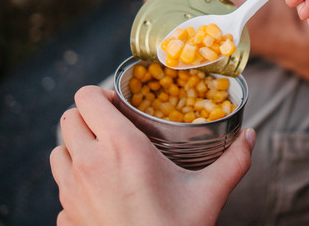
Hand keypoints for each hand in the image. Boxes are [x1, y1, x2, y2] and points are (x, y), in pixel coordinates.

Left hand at [51, 86, 254, 225]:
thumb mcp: (209, 193)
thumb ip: (233, 161)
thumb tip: (250, 136)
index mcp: (120, 147)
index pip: (87, 97)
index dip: (101, 94)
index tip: (120, 106)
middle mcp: (88, 164)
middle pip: (69, 118)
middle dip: (88, 118)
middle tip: (113, 129)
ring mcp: (71, 192)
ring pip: (58, 152)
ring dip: (76, 149)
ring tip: (102, 158)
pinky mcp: (66, 216)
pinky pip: (61, 189)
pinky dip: (74, 186)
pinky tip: (99, 194)